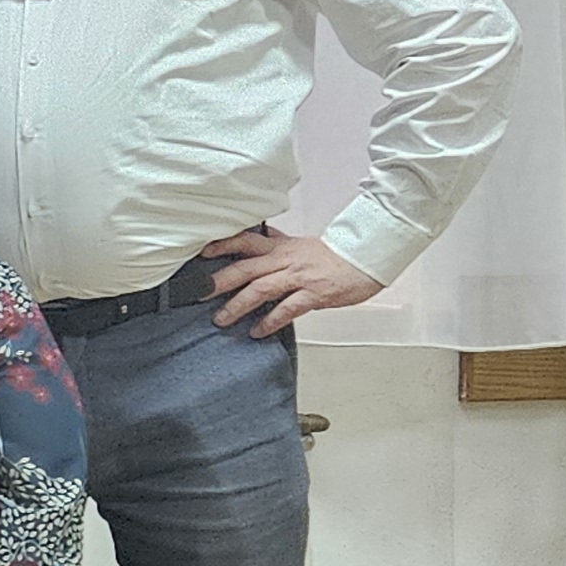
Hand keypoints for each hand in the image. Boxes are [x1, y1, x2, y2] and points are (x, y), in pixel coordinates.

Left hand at [202, 224, 380, 336]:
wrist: (368, 258)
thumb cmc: (335, 255)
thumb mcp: (301, 244)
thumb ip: (278, 243)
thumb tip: (259, 234)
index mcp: (281, 247)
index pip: (245, 241)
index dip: (222, 245)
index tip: (200, 253)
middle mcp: (285, 260)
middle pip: (245, 268)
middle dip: (219, 281)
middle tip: (198, 294)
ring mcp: (299, 277)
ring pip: (261, 289)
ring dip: (237, 305)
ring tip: (221, 319)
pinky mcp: (314, 293)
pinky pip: (287, 309)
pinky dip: (270, 321)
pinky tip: (257, 331)